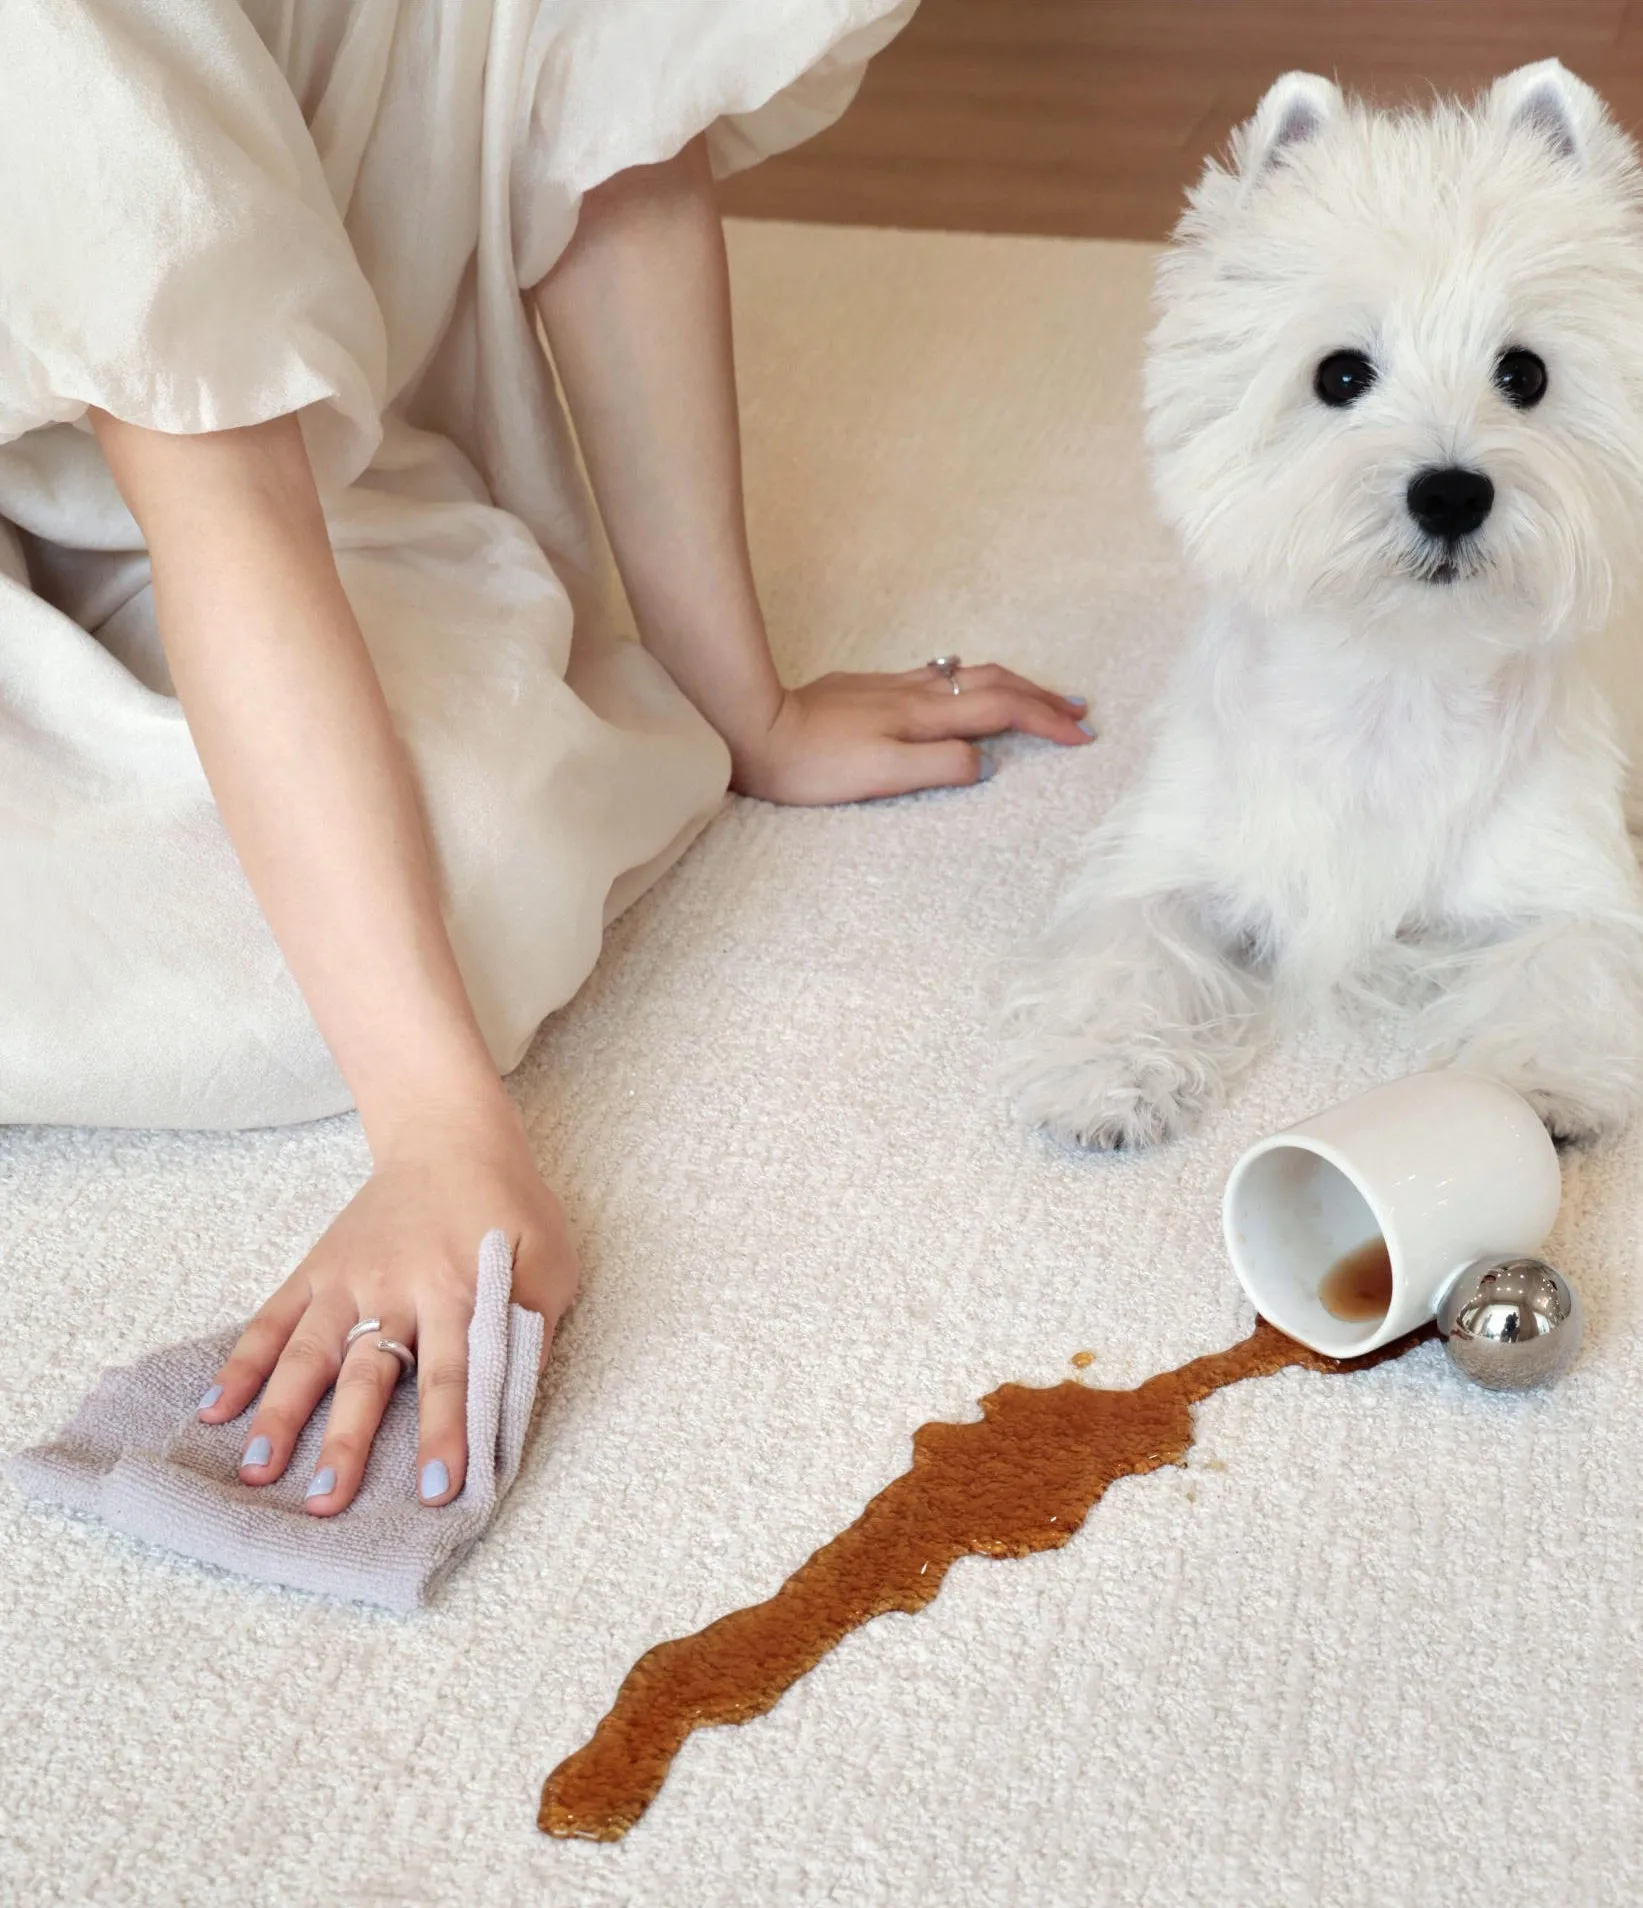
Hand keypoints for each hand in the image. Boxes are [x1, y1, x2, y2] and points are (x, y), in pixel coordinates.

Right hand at [196, 1107, 577, 1515]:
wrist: (448, 1133)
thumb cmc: (507, 1205)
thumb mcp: (548, 1255)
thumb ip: (534, 1320)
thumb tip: (515, 1391)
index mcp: (460, 1288)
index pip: (453, 1373)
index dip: (444, 1430)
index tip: (435, 1488)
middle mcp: (396, 1288)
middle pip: (369, 1374)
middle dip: (348, 1440)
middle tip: (325, 1501)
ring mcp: (348, 1279)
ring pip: (310, 1353)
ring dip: (282, 1413)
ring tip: (257, 1471)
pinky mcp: (317, 1269)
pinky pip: (272, 1320)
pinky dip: (241, 1364)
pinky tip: (215, 1409)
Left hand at [729, 662, 1092, 805]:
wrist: (754, 730)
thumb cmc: (813, 764)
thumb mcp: (881, 776)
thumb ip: (939, 767)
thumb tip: (984, 762)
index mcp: (924, 715)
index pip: (1003, 710)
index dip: (1046, 722)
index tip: (1082, 737)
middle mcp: (915, 693)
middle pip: (994, 683)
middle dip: (1042, 696)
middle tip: (1078, 710)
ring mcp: (892, 687)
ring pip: (968, 676)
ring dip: (1012, 686)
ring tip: (1038, 697)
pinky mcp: (870, 689)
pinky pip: (939, 678)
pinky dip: (973, 683)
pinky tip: (966, 691)